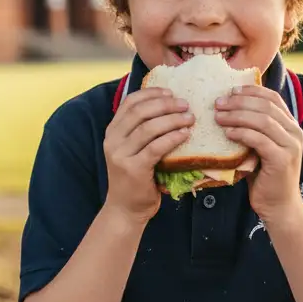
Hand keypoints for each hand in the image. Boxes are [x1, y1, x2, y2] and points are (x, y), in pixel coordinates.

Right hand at [103, 87, 193, 223]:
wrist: (126, 209)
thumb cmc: (135, 178)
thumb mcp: (133, 150)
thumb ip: (142, 132)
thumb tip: (171, 108)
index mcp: (112, 131)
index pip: (130, 102)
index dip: (151, 93)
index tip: (171, 92)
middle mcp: (113, 140)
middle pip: (140, 112)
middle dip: (165, 104)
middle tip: (185, 104)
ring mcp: (121, 155)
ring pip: (149, 128)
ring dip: (172, 120)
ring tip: (190, 118)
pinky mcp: (133, 169)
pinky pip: (156, 147)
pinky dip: (172, 138)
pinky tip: (185, 134)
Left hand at [215, 86, 302, 224]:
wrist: (278, 205)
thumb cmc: (265, 176)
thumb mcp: (260, 147)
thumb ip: (254, 129)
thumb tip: (228, 108)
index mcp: (291, 125)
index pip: (272, 98)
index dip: (250, 91)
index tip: (230, 91)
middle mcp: (294, 132)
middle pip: (265, 106)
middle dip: (239, 102)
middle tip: (218, 103)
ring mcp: (290, 146)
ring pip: (262, 120)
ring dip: (237, 115)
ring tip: (218, 116)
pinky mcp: (281, 159)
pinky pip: (259, 139)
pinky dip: (241, 133)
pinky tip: (227, 133)